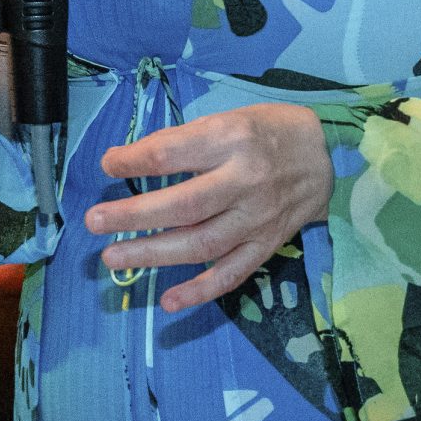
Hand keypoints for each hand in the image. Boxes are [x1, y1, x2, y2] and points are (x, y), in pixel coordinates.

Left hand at [84, 103, 332, 312]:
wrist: (326, 156)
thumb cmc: (266, 132)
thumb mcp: (225, 119)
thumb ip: (180, 140)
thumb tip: (124, 159)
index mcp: (231, 140)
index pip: (173, 154)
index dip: (133, 161)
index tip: (107, 165)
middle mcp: (245, 181)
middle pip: (183, 205)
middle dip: (133, 216)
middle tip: (94, 222)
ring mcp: (257, 219)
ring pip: (202, 244)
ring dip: (154, 254)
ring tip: (113, 257)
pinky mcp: (267, 245)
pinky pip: (232, 273)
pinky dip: (200, 291)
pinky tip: (168, 301)